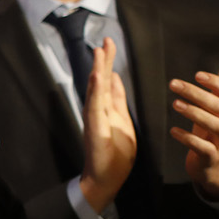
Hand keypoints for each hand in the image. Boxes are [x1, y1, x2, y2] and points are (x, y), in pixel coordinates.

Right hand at [79, 39, 135, 213]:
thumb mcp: (123, 123)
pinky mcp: (94, 127)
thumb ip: (118, 102)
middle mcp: (99, 111)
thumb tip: (115, 80)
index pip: (109, 82)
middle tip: (106, 40)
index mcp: (108, 110)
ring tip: (99, 51)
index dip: (109, 64)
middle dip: (104, 60)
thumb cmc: (115, 155)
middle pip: (101, 81)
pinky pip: (95, 105)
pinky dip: (96, 89)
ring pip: (96, 89)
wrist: (105, 178)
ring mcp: (95, 118)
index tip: (109, 45)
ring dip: (97, 69)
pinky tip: (97, 75)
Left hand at [170, 59, 218, 199]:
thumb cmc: (217, 132)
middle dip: (198, 94)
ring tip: (175, 104)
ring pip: (215, 126)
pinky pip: (203, 148)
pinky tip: (173, 130)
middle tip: (174, 84)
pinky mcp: (212, 158)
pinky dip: (188, 138)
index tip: (198, 75)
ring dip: (195, 113)